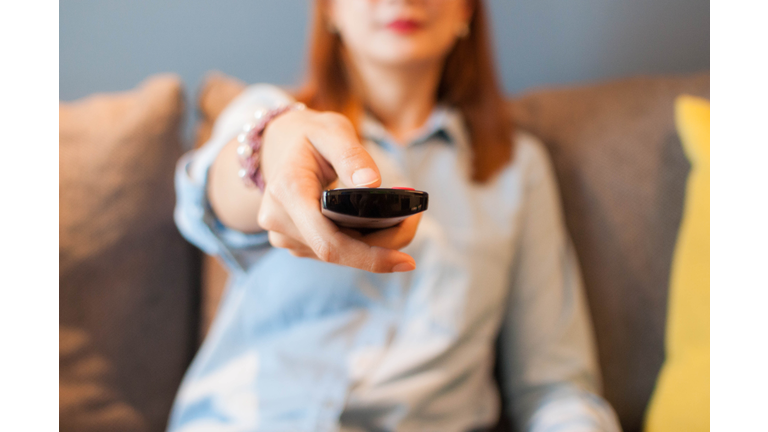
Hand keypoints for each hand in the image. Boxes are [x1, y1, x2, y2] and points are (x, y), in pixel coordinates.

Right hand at [257, 108, 418, 272]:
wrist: (279, 145)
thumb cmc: (310, 136)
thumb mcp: (332, 131)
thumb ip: (351, 155)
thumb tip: (372, 184)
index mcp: (287, 192)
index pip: (329, 241)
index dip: (368, 257)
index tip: (406, 261)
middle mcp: (280, 222)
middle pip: (341, 251)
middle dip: (384, 244)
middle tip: (414, 218)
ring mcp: (286, 237)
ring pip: (341, 255)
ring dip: (376, 243)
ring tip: (404, 216)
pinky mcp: (297, 243)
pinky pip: (336, 250)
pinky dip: (363, 241)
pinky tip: (381, 222)